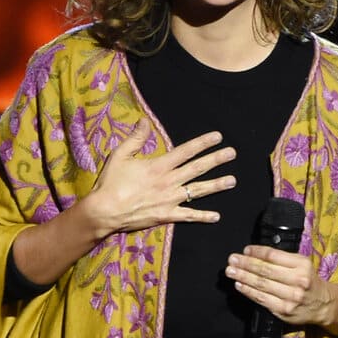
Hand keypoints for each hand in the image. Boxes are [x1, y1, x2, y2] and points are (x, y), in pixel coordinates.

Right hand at [85, 117, 236, 234]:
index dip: (203, 143)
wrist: (104, 211)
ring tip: (232, 181)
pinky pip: (188, 216)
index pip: (186, 151)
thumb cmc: (110, 183)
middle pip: (198, 168)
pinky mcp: (166, 216)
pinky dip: (203, 216)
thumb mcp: (120, 155)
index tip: (218, 137)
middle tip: (232, 153)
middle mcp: (169, 181)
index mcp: (159, 166)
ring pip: (198, 191)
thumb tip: (145, 120)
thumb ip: (135, 138)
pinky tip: (216, 216)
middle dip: (216, 159)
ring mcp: (170, 200)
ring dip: (217, 185)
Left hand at [226, 246, 337, 329]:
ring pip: (262, 285)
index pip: (274, 256)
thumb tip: (255, 254)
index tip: (245, 250)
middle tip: (232, 259)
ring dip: (243, 277)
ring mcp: (291, 297)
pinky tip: (240, 285)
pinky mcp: (284, 311)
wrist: (323, 304)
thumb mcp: (301, 264)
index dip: (257, 252)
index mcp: (302, 264)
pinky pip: (262, 299)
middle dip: (246, 264)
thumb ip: (282, 259)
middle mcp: (298, 280)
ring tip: (231, 271)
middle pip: (266, 270)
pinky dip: (248, 291)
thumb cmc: (308, 280)